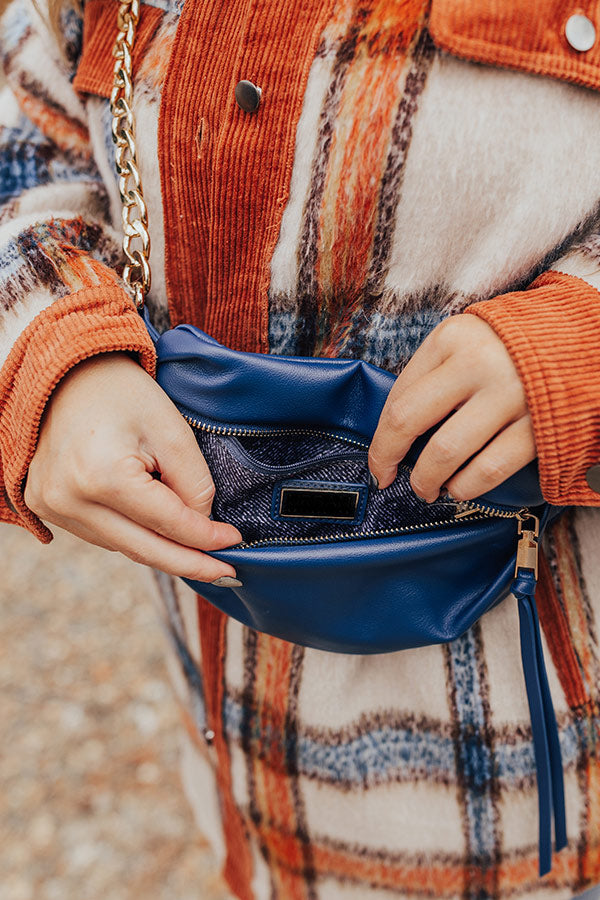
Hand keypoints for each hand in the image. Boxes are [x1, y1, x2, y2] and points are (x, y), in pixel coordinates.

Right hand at [25, 353, 241, 581]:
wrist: (64, 371)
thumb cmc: (120, 392)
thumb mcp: (171, 429)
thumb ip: (194, 484)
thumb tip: (202, 526)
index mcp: (102, 477)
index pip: (169, 524)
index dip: (207, 539)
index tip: (235, 544)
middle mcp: (70, 500)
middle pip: (145, 550)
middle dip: (190, 563)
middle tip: (227, 574)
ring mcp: (52, 507)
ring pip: (124, 547)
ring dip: (161, 547)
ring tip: (194, 541)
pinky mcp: (45, 507)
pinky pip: (103, 535)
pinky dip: (133, 534)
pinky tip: (155, 525)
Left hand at [368, 314, 536, 501]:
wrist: (585, 339)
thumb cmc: (514, 345)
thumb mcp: (467, 341)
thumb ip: (433, 374)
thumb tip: (396, 431)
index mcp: (453, 338)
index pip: (398, 395)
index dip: (380, 438)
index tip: (377, 461)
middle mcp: (477, 363)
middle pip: (409, 422)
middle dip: (388, 459)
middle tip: (387, 478)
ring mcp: (510, 395)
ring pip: (445, 453)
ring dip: (427, 481)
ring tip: (427, 489)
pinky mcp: (537, 426)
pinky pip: (488, 470)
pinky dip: (466, 487)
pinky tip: (459, 489)